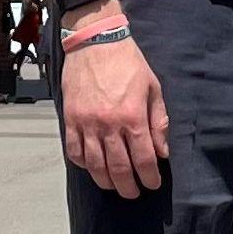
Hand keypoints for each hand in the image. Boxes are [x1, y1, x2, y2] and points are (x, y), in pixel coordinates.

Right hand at [59, 29, 168, 199]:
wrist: (95, 40)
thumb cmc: (127, 62)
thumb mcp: (152, 87)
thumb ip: (159, 121)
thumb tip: (162, 151)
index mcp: (132, 116)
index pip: (143, 159)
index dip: (150, 177)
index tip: (153, 183)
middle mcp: (108, 124)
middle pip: (119, 169)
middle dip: (129, 187)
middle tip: (134, 193)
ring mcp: (86, 123)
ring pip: (95, 166)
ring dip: (106, 181)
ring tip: (115, 186)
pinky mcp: (70, 119)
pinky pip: (74, 151)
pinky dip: (83, 164)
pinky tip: (92, 167)